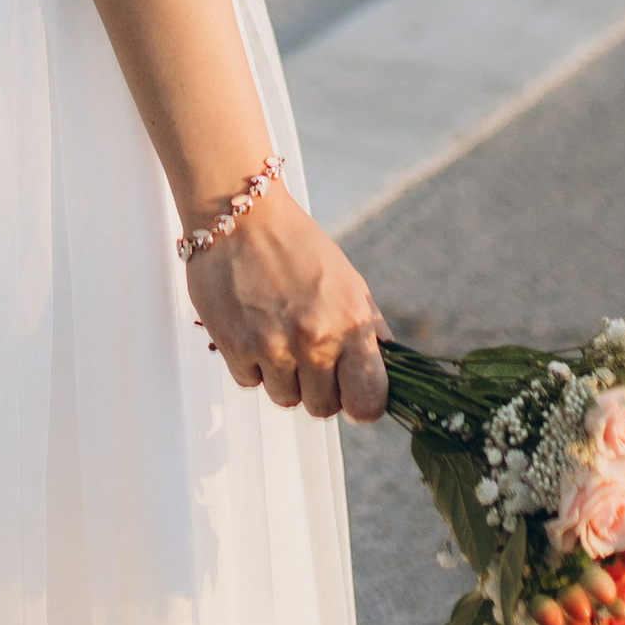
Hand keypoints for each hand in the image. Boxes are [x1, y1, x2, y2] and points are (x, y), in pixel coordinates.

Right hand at [183, 185, 388, 423]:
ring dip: (282, 376)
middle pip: (322, 408)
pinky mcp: (234, 346)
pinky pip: (249, 382)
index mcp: (350, 325)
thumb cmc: (297, 246)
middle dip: (317, 387)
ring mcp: (272, 347)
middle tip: (306, 353)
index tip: (351, 392)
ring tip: (276, 334)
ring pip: (284, 399)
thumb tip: (390, 371)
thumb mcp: (349, 283)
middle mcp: (314, 341)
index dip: (360, 404)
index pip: (368, 404)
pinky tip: (251, 327)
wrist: (239, 215)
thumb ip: (370, 330)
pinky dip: (250, 363)